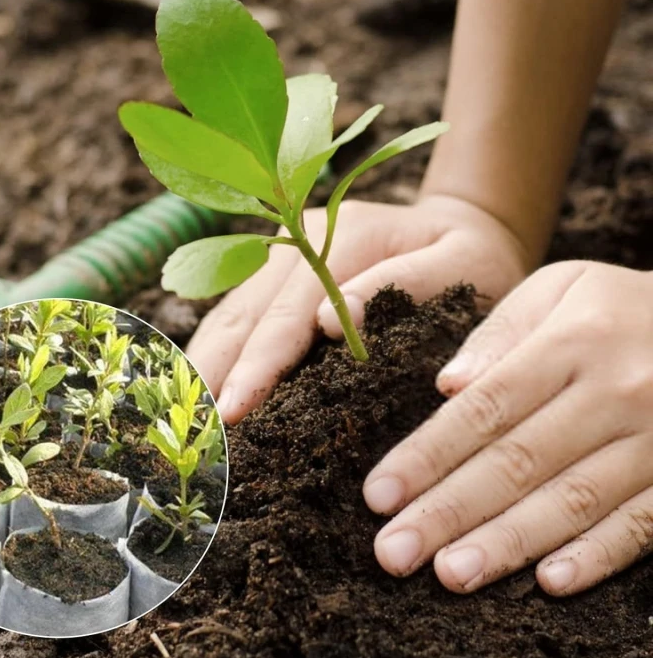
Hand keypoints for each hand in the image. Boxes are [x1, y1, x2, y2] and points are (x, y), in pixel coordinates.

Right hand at [187, 194, 528, 423]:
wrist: (464, 228)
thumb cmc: (473, 259)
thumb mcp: (465, 266)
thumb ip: (410, 283)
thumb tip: (331, 324)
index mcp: (346, 236)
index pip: (289, 313)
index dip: (258, 365)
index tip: (231, 412)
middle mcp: (301, 238)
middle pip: (245, 311)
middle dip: (216, 371)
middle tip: (190, 429)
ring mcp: (285, 251)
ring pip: (231, 311)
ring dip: (205, 362)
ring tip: (183, 414)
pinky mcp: (279, 271)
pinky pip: (238, 312)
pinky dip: (217, 350)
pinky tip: (201, 384)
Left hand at [365, 261, 652, 595]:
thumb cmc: (615, 305)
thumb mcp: (558, 288)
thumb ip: (499, 332)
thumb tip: (447, 386)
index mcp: (570, 343)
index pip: (485, 409)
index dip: (428, 456)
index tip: (378, 495)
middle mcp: (614, 393)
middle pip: (518, 462)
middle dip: (449, 511)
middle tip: (394, 553)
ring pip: (573, 501)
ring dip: (508, 543)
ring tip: (450, 574)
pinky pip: (643, 524)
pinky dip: (598, 556)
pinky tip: (549, 584)